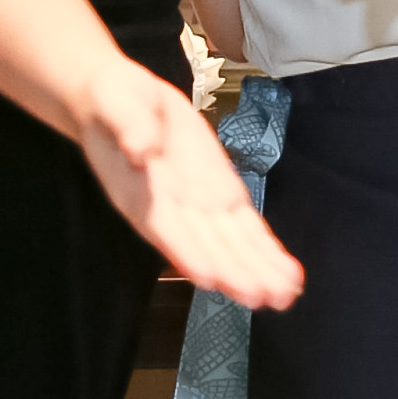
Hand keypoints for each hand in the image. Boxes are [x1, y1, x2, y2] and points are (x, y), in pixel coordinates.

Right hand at [67, 56, 301, 306]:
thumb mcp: (113, 103)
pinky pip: (244, 226)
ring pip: (231, 244)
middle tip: (262, 298)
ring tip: (285, 296)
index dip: (187, 252)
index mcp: (140, 194)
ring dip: (257, 270)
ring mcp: (199, 206)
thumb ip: (127, 126)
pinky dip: (265, 249)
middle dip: (233, 272)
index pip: (165, 228)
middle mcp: (172, 210)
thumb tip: (140, 150)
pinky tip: (287, 274)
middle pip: (205, 246)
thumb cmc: (111, 102)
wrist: (121, 100)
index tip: (210, 278)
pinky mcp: (220, 193)